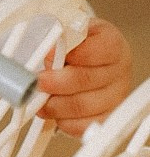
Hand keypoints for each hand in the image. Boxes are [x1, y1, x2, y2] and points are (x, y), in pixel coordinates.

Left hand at [36, 17, 132, 135]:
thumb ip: (61, 35)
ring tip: (39, 99)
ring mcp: (115, 97)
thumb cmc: (77, 46)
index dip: (68, 54)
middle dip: (55, 82)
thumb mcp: (70, 30)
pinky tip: (53, 112)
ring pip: (82, 106)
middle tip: (37, 81)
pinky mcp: (106, 118)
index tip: (47, 53)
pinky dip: (62, 121)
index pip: (94, 50)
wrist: (87, 60)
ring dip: (54, 104)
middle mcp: (118, 71)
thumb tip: (48, 50)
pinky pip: (83, 127)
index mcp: (112, 44)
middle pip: (85, 80)